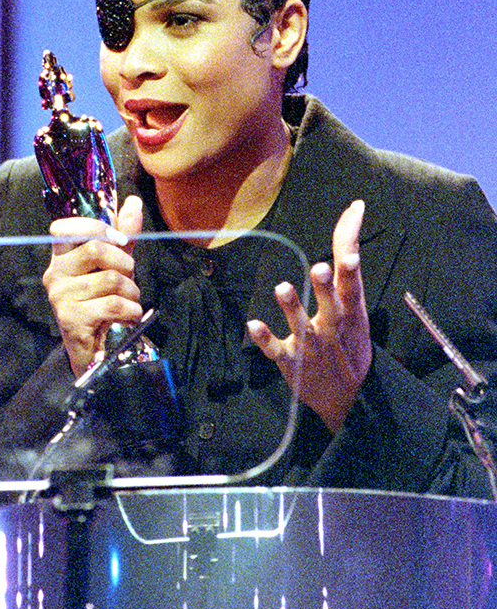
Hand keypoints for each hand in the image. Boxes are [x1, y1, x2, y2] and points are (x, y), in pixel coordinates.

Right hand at [42, 195, 143, 378]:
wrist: (101, 348)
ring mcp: (60, 298)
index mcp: (61, 257)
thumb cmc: (105, 300)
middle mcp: (55, 275)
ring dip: (131, 291)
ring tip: (128, 301)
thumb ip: (123, 234)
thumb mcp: (116, 263)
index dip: (94, 227)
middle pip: (95, 249)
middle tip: (129, 277)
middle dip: (124, 263)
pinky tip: (127, 316)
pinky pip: (113, 304)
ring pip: (110, 279)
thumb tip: (132, 201)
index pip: (62, 227)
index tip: (119, 240)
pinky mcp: (71, 319)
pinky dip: (131, 310)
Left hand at [247, 199, 371, 432]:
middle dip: (325, 289)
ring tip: (282, 287)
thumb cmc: (348, 340)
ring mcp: (311, 346)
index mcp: (350, 314)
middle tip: (320, 267)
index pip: (353, 289)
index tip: (350, 255)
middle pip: (330, 307)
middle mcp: (332, 328)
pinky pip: (276, 350)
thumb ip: (348, 258)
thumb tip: (353, 210)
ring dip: (292, 308)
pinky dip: (265, 339)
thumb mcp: (355, 302)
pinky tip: (252, 324)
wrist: (346, 397)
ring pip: (302, 327)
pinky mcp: (292, 362)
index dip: (350, 273)